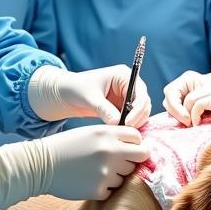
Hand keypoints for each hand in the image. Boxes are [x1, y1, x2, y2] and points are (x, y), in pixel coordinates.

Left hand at [29, 66, 150, 127]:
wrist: (66, 95)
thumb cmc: (76, 89)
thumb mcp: (90, 97)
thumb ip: (103, 109)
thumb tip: (117, 122)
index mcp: (123, 75)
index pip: (140, 92)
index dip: (138, 108)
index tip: (128, 122)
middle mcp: (129, 85)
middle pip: (144, 103)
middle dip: (138, 117)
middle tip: (126, 131)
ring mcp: (126, 97)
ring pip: (140, 113)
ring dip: (134, 123)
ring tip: (121, 132)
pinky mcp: (122, 109)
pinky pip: (132, 119)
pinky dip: (129, 127)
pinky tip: (120, 134)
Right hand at [37, 125, 150, 200]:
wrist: (41, 165)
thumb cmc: (66, 147)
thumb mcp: (90, 132)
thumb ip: (114, 136)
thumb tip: (138, 146)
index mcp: (107, 133)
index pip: (138, 138)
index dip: (136, 144)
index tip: (130, 149)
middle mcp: (110, 151)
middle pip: (139, 157)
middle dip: (131, 161)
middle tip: (117, 163)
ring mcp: (105, 172)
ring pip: (125, 177)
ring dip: (115, 176)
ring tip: (94, 171)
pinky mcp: (98, 190)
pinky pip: (111, 191)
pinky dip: (102, 189)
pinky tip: (87, 181)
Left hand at [179, 86, 210, 143]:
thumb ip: (209, 115)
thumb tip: (193, 130)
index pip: (182, 92)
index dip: (177, 106)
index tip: (183, 122)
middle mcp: (210, 85)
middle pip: (177, 92)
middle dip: (175, 109)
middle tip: (183, 125)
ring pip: (185, 100)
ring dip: (184, 115)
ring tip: (192, 127)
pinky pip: (195, 105)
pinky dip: (193, 117)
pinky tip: (199, 125)